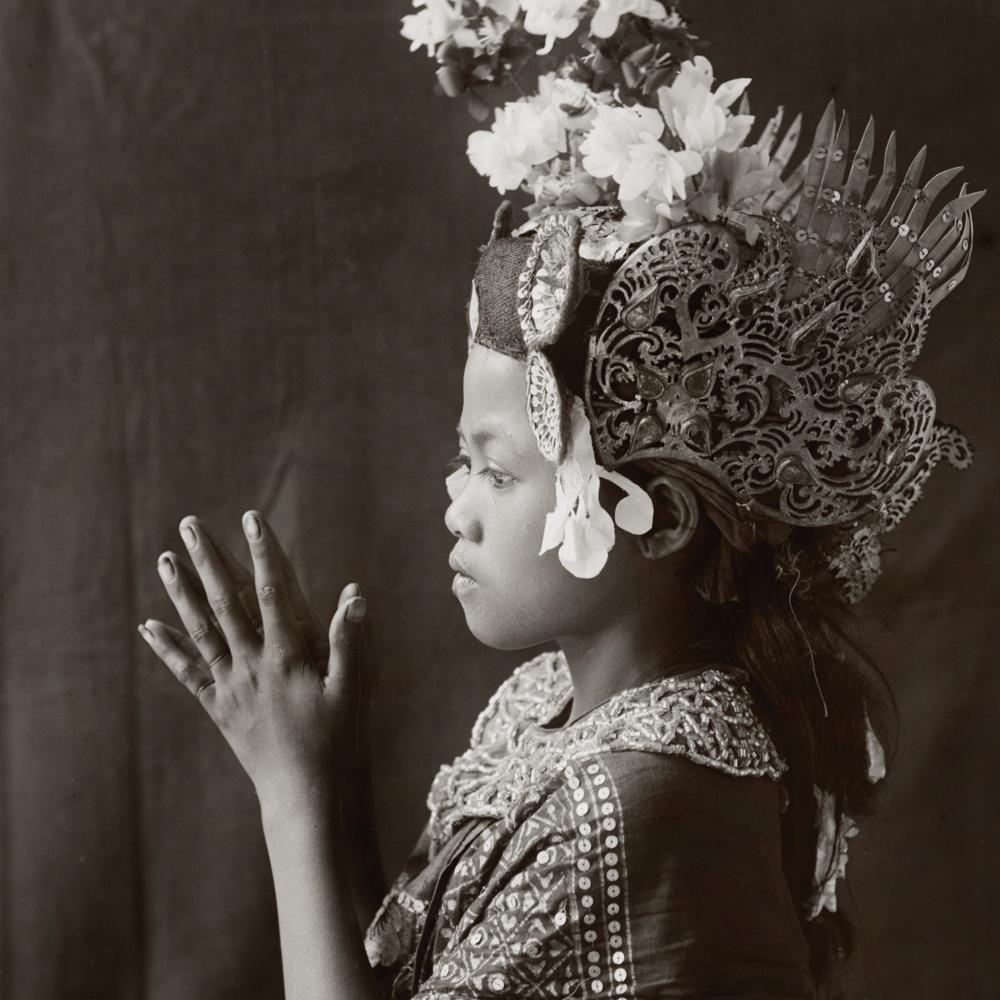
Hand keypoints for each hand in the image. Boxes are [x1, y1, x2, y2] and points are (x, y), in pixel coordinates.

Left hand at [139, 511, 368, 812]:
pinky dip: (167, 647)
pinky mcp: (219, 706)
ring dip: (180, 592)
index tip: (252, 519)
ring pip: (200, 630)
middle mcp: (252, 665)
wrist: (305, 794)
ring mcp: (231, 685)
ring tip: (164, 559)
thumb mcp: (354, 690)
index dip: (263, 553)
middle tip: (189, 525)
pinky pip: (187, 672)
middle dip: (208, 560)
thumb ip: (351, 641)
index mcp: (287, 657)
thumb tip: (354, 594)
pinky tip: (148, 625)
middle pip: (224, 602)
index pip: (271, 592)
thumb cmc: (337, 741)